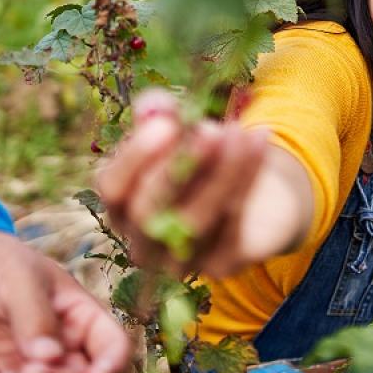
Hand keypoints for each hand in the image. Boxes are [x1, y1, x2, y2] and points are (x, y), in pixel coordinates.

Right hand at [96, 88, 304, 278]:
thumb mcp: (177, 127)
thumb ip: (159, 114)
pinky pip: (233, 225)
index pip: (112, 188)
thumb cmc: (200, 158)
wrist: (252, 197)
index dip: (134, 158)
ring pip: (195, 221)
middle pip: (148, 213)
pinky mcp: (221, 265)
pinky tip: (259, 140)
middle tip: (208, 132)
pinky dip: (248, 177)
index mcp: (120, 206)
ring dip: (220, 172)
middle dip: (178, 169)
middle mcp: (142, 241)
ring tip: (239, 131)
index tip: (165, 124)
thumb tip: (155, 108)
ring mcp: (179, 261)